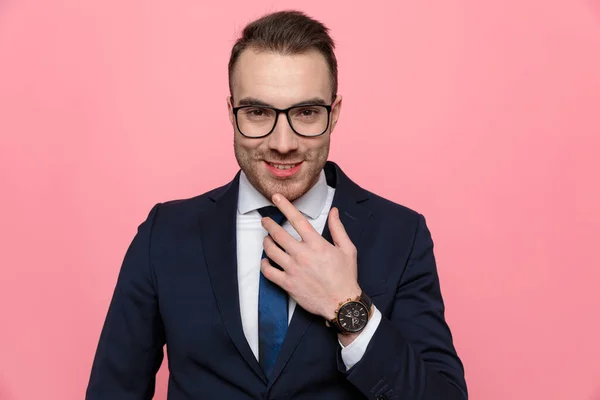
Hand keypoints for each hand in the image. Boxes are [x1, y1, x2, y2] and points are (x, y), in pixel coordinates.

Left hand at [260, 193, 360, 319]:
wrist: (341, 303)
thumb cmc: (345, 276)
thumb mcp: (347, 249)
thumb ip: (338, 228)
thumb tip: (334, 211)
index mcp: (316, 244)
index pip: (297, 219)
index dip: (284, 206)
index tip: (275, 197)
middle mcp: (302, 254)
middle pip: (278, 234)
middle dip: (268, 224)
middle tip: (265, 220)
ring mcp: (292, 269)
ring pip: (270, 251)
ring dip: (266, 242)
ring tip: (267, 240)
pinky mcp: (287, 284)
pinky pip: (268, 272)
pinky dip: (264, 265)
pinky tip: (266, 262)